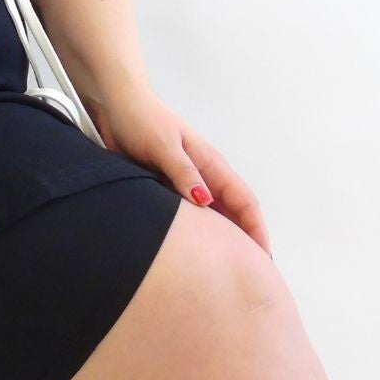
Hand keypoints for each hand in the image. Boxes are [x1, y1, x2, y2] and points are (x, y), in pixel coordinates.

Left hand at [92, 85, 271, 257]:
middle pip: (234, 214)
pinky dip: (197, 234)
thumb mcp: (163, 146)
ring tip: (226, 270)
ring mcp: (187, 182)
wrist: (116, 105)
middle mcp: (204, 176)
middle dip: (246, 242)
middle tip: (251, 275)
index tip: (263, 259)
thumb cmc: (142, 120)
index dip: (256, 231)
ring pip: (212, 217)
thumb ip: (183, 172)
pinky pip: (188, 216)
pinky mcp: (168, 187)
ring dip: (222, 240)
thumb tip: (206, 201)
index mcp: (210, 164)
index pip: (244, 202)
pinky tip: (193, 252)